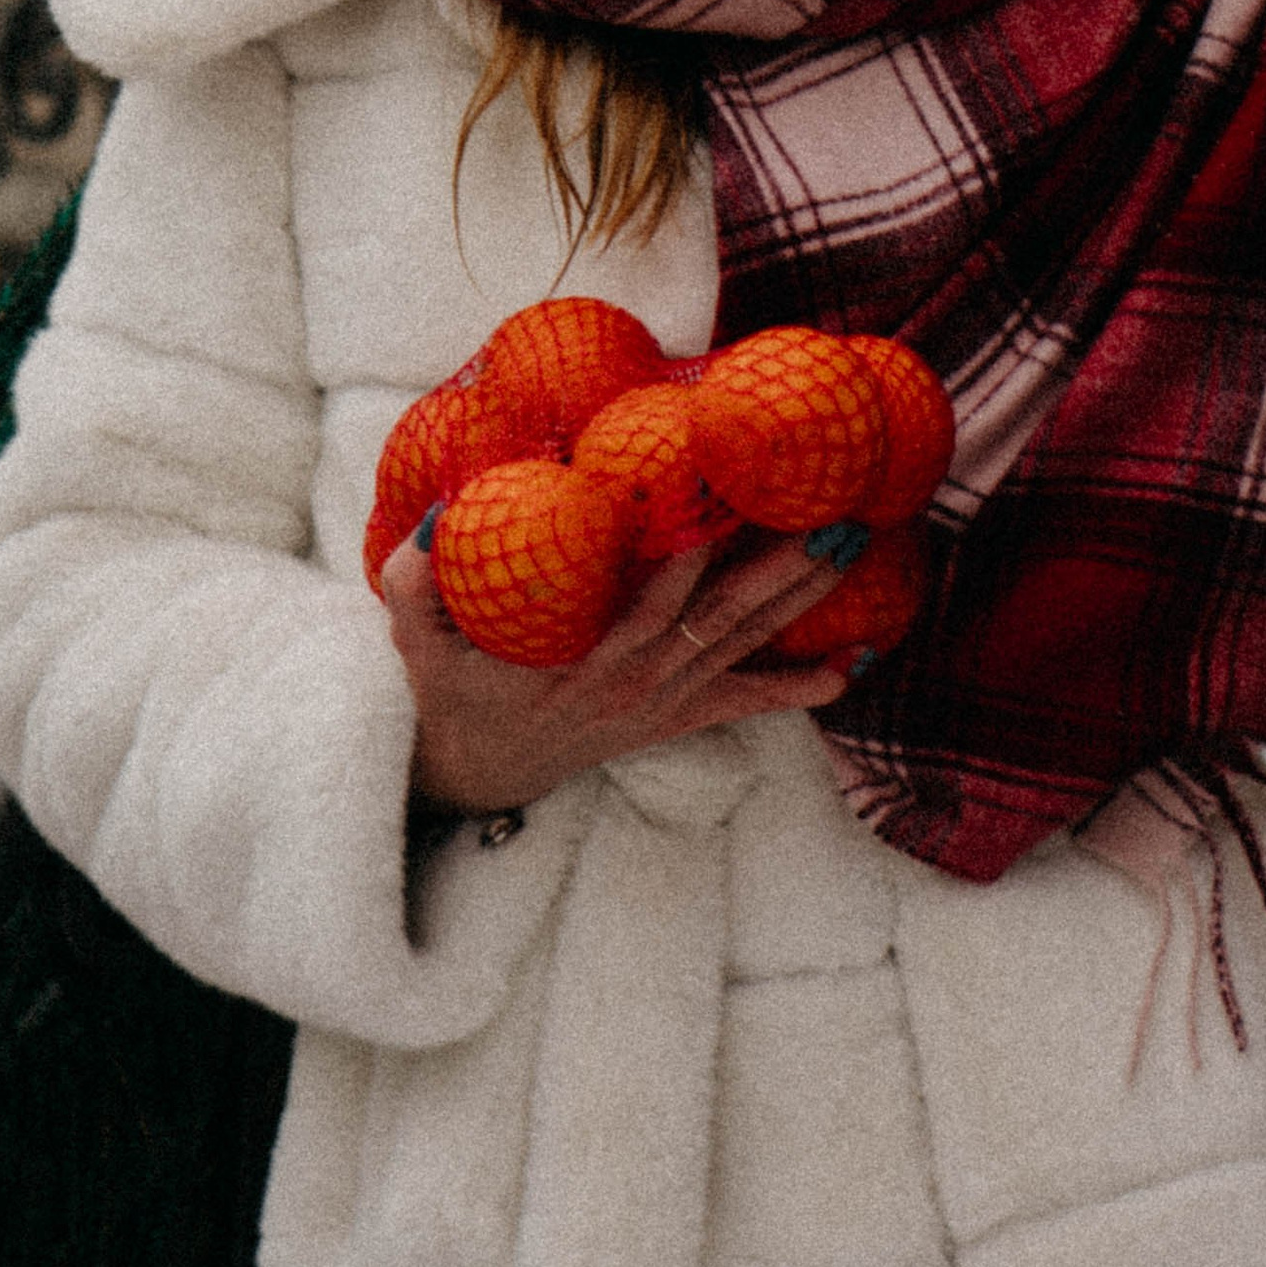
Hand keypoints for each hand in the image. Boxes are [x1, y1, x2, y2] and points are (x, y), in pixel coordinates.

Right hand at [377, 527, 853, 817]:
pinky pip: (744, 703)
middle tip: (827, 513)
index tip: (719, 498)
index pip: (644, 602)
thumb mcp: (417, 640)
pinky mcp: (675, 715)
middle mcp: (633, 680)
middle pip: (716, 619)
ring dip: (799, 598)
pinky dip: (797, 689)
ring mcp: (660, 701)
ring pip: (739, 644)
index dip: (683, 556)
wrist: (482, 768)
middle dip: (775, 565)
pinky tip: (849, 669)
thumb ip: (416, 583)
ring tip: (849, 547)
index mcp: (579, 659)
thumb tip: (438, 517)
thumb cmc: (455, 687)